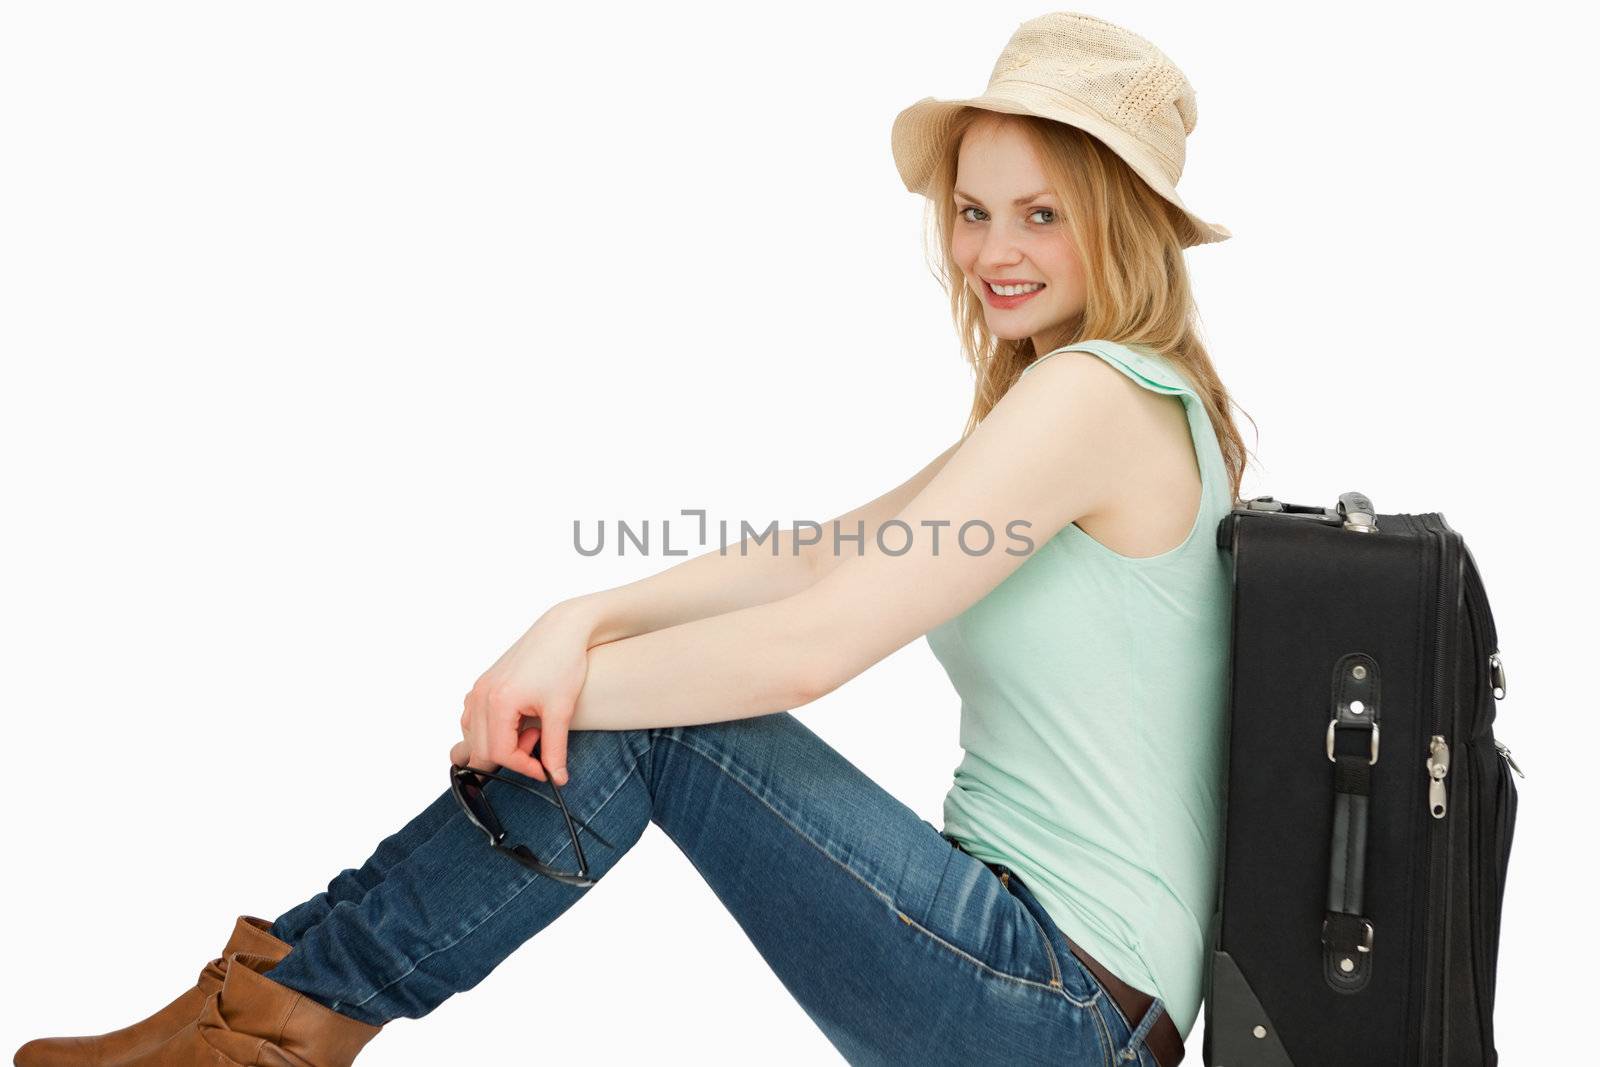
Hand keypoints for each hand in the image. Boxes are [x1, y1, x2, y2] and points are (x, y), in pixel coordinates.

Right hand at [452, 604, 593, 784]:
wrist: (563, 629)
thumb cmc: (563, 662)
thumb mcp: (561, 710)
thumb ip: (555, 749)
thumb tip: (557, 780)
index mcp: (498, 701)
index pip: (499, 753)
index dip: (523, 767)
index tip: (545, 770)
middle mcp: (481, 695)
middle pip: (481, 749)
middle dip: (512, 756)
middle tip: (539, 741)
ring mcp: (478, 688)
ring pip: (474, 736)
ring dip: (501, 743)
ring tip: (533, 728)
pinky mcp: (483, 684)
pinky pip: (475, 719)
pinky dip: (493, 729)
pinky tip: (520, 720)